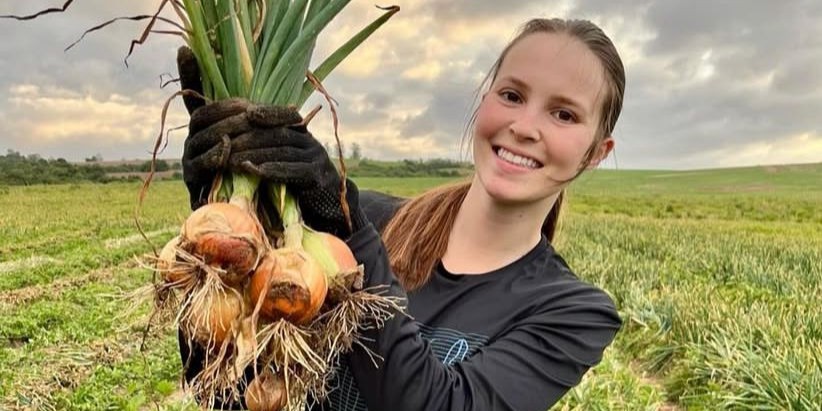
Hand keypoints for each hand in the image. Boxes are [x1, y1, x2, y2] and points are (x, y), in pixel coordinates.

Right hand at [177, 46, 300, 209]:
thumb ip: (269, 127)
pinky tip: (230, 151)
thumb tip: (295, 108)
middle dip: (231, 110)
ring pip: (204, 137)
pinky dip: (217, 156)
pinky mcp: (192, 182)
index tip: (186, 48)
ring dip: (228, 130)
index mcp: (209, 125)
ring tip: (248, 126)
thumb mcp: (267, 148)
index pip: (195, 94)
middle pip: (205, 114)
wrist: (254, 218)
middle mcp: (194, 138)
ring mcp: (190, 159)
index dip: (189, 73)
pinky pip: (201, 163)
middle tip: (254, 110)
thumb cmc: (263, 177)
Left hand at [181, 98, 364, 236]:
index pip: (282, 117)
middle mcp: (311, 142)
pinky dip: (272, 170)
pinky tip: (253, 171)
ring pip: (283, 151)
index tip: (240, 113)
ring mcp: (316, 159)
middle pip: (278, 133)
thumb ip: (269, 149)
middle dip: (250, 136)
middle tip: (225, 141)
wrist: (331, 207)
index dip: (264, 114)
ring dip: (256, 153)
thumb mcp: (286, 162)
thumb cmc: (300, 185)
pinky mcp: (318, 178)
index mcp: (303, 135)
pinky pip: (293, 171)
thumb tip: (234, 139)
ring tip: (232, 158)